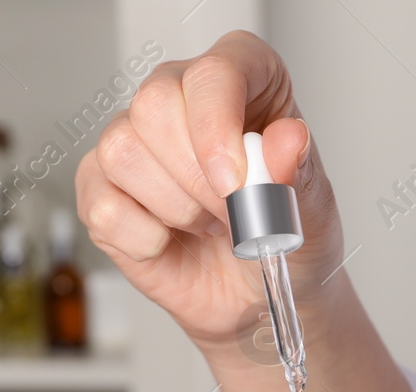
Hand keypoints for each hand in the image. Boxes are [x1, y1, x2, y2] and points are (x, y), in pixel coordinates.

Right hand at [74, 31, 345, 349]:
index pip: (214, 72)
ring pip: (122, 151)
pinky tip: (171, 243)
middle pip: (154, 105)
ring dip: (175, 209)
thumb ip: (300, 174)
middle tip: (233, 215)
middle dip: (196, 178)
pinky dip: (144, 238)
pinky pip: (102, 204)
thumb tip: (288, 140)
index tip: (235, 183)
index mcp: (242, 79)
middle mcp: (180, 96)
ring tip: (209, 227)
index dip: (217, 126)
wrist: (258, 294)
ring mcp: (133, 139)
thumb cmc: (285, 240)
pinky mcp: (101, 187)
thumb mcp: (314, 214)